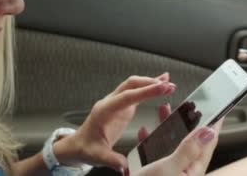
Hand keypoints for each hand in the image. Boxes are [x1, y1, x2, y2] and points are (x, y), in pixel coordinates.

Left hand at [55, 73, 175, 171]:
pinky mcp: (121, 108)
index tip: (162, 88)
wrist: (77, 145)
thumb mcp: (96, 156)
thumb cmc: (85, 148)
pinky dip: (147, 88)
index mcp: (105, 111)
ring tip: (167, 81)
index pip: (127, 96)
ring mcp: (116, 104)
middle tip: (169, 86)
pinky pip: (135, 94)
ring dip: (150, 83)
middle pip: (131, 85)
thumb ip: (110, 159)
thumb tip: (124, 166)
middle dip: (150, 83)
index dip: (145, 91)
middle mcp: (110, 103)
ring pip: (133, 86)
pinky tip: (158, 85)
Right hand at [135, 103, 222, 175]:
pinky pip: (157, 153)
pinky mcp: (157, 174)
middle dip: (190, 121)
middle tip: (190, 105)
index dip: (214, 123)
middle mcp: (184, 172)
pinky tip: (145, 132)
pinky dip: (152, 140)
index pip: (208, 142)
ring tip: (165, 112)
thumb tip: (208, 131)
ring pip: (173, 145)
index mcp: (192, 170)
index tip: (219, 108)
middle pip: (191, 141)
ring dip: (169, 127)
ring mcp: (170, 173)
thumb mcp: (170, 168)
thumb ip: (189, 149)